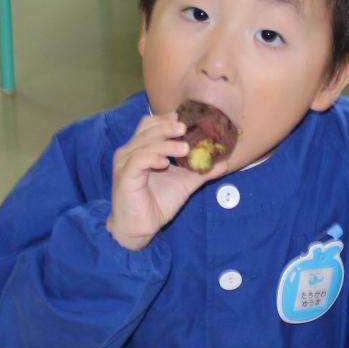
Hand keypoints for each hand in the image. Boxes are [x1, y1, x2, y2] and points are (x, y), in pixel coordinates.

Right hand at [106, 112, 218, 250]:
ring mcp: (125, 163)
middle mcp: (130, 152)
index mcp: (141, 149)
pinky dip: (152, 157)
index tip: (183, 119)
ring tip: (184, 148)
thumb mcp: (184, 184)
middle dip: (167, 127)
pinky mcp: (125, 176)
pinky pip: (137, 161)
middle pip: (147, 130)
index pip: (149, 125)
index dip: (165, 119)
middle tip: (185, 128)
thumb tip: (223, 163)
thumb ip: (201, 172)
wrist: (140, 228)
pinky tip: (165, 162)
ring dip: (165, 144)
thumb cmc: (157, 204)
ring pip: (145, 145)